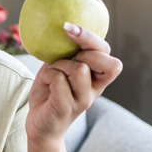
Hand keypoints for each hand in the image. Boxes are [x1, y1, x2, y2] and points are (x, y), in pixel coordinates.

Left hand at [25, 22, 122, 146]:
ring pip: (79, 68)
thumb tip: (64, 25)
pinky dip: (47, 76)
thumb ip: (67, 53)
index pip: (111, 59)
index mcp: (97, 79)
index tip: (70, 28)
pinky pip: (59, 79)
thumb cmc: (49, 93)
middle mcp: (95, 90)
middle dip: (84, 51)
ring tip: (52, 74)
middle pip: (105, 62)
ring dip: (60, 65)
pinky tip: (45, 85)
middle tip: (65, 56)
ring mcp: (83, 101)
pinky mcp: (66, 108)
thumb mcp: (59, 68)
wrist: (39, 126)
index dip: (94, 40)